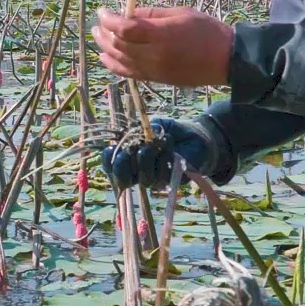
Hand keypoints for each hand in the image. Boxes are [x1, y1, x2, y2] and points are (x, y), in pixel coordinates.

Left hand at [93, 7, 233, 88]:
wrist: (226, 60)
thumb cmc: (207, 31)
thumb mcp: (181, 13)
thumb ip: (152, 14)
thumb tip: (129, 13)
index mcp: (161, 35)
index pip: (125, 28)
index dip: (109, 20)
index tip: (103, 11)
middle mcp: (154, 55)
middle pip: (118, 45)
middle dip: (104, 33)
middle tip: (97, 24)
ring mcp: (154, 70)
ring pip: (120, 60)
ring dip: (105, 49)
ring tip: (98, 38)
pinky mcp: (157, 79)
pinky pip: (129, 74)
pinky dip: (114, 66)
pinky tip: (106, 58)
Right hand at [100, 118, 217, 189]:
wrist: (196, 135)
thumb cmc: (171, 130)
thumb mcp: (153, 124)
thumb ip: (142, 128)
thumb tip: (132, 134)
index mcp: (129, 160)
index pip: (111, 168)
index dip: (108, 162)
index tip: (110, 148)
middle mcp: (139, 173)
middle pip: (123, 181)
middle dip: (124, 166)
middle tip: (132, 149)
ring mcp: (156, 180)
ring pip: (145, 179)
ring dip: (148, 157)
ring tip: (158, 140)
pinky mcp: (173, 182)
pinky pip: (164, 175)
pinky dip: (164, 155)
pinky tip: (168, 141)